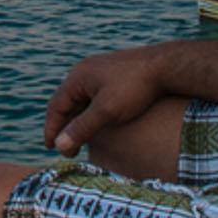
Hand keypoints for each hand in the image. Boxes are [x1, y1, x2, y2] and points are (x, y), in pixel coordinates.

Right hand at [42, 44, 171, 156]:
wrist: (167, 66)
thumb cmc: (136, 87)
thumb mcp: (107, 111)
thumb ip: (82, 128)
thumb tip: (59, 146)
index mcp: (78, 77)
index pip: (55, 106)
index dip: (51, 129)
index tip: (51, 149)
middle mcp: (85, 72)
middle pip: (67, 104)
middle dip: (65, 127)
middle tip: (68, 151)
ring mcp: (101, 72)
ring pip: (82, 101)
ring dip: (79, 121)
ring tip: (82, 142)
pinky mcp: (114, 76)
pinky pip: (95, 98)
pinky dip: (91, 114)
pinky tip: (99, 126)